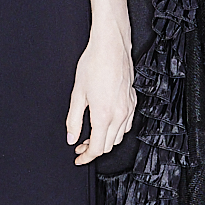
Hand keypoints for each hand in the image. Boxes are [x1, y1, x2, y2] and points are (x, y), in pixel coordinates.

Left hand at [67, 26, 134, 163]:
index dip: (86, 157)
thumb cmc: (93, 65)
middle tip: (79, 146)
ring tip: (91, 135)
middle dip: (93, 150)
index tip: (78, 158)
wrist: (111, 47)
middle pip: (108, 146)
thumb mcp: (77, 94)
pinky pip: (127, 125)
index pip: (97, 148)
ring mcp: (128, 108)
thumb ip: (73, 119)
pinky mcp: (133, 102)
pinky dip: (116, 131)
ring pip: (119, 137)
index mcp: (103, 115)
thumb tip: (71, 138)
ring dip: (105, 141)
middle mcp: (119, 114)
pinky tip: (105, 124)